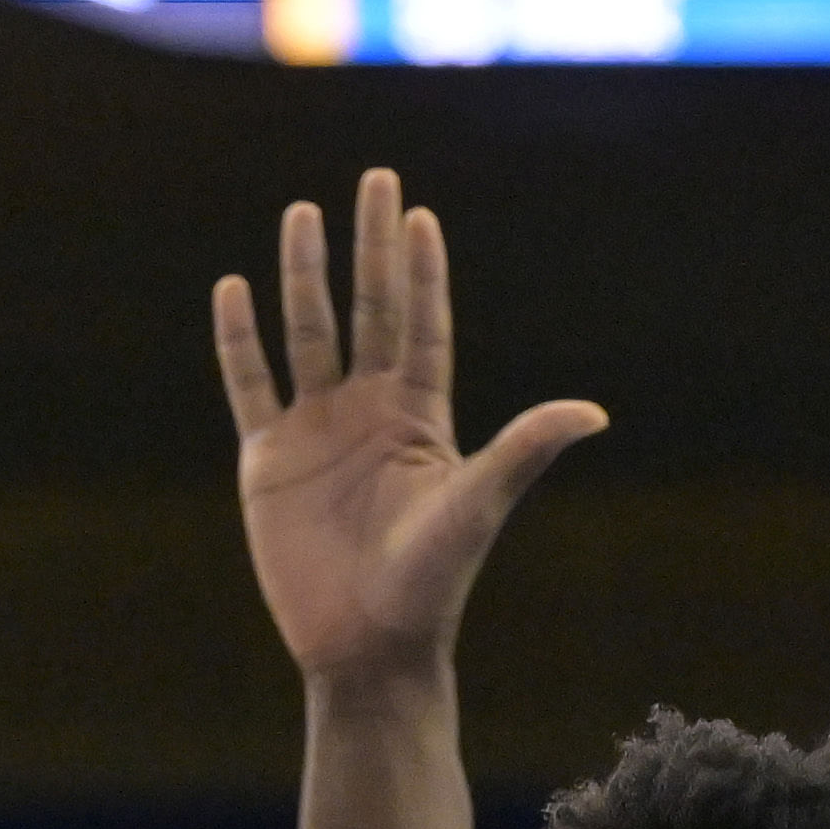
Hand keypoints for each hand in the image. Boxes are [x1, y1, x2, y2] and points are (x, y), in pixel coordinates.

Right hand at [215, 166, 607, 692]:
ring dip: (304, 274)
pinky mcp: (267, 460)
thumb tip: (594, 412)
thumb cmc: (431, 585)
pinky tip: (235, 288)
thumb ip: (524, 449)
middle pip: (369, 310)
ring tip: (301, 212)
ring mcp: (316, 431)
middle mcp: (368, 412)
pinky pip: (250, 383)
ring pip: (307, 333)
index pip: (423, 326)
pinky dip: (239, 338)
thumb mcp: (477, 507)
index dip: (422, 271)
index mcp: (421, 419)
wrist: (367, 648)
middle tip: (374, 180)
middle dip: (369, 247)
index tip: (419, 212)